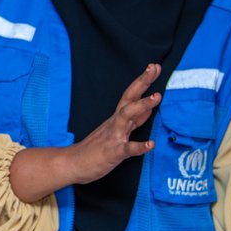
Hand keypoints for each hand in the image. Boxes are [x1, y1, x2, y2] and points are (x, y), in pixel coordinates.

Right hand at [71, 63, 162, 184]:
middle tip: (154, 68)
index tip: (154, 67)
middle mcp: (115, 123)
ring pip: (127, 117)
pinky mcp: (113, 153)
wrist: (72, 163)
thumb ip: (134, 121)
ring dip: (142, 105)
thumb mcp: (115, 131)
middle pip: (129, 98)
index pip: (131, 95)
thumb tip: (150, 109)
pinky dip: (139, 146)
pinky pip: (127, 149)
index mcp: (117, 118)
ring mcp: (114, 136)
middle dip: (142, 83)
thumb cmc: (95, 149)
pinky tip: (151, 144)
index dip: (142, 81)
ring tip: (157, 96)